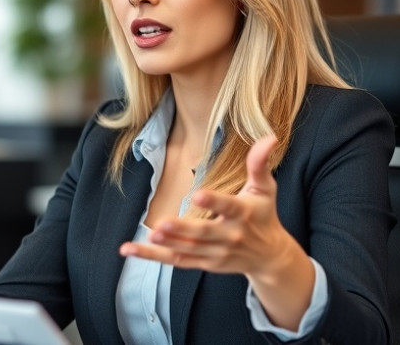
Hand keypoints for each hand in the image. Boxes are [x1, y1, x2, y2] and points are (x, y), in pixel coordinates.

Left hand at [119, 135, 301, 278]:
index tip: (197, 194)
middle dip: (183, 230)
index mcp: (243, 214)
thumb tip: (269, 137)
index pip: (228, 207)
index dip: (213, 202)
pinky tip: (130, 249)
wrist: (270, 257)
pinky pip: (176, 260)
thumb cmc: (264, 215)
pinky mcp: (204, 263)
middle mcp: (229, 236)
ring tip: (148, 236)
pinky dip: (153, 256)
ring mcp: (215, 253)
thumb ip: (260, 164)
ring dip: (165, 245)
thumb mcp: (265, 189)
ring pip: (187, 250)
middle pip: (203, 234)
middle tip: (162, 224)